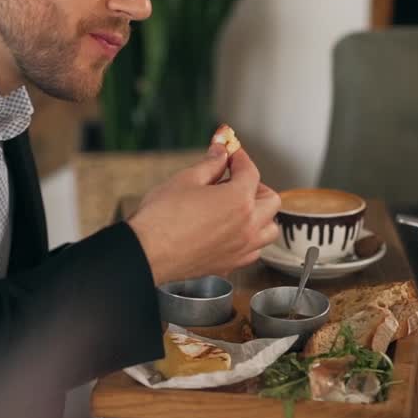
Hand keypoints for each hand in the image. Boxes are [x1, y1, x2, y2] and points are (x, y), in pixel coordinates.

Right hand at [128, 143, 280, 285]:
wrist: (147, 253)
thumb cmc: (162, 217)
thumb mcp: (186, 179)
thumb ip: (210, 164)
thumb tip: (220, 152)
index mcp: (239, 200)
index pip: (251, 172)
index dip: (240, 158)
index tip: (231, 154)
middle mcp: (247, 226)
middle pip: (270, 200)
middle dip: (256, 185)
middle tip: (237, 180)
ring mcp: (241, 248)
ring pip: (269, 229)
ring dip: (261, 215)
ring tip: (241, 208)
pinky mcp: (230, 264)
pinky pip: (253, 250)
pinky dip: (250, 238)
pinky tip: (233, 232)